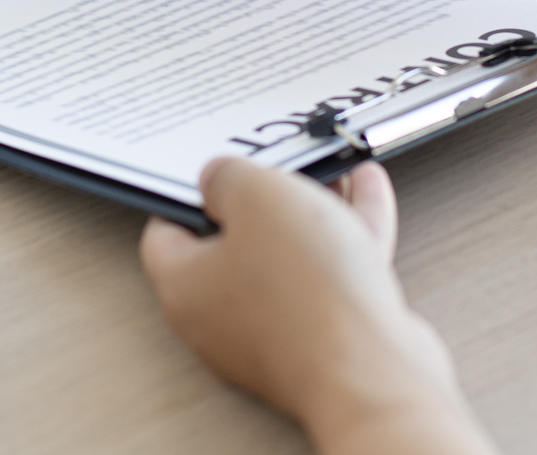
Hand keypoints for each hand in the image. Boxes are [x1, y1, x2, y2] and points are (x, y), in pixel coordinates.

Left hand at [140, 159, 494, 454]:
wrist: (373, 370)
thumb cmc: (307, 294)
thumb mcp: (256, 195)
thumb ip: (228, 176)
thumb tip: (218, 177)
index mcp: (184, 288)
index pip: (163, 233)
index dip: (185, 193)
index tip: (211, 168)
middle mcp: (222, 320)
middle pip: (233, 244)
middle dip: (262, 199)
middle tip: (278, 165)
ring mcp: (274, 335)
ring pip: (287, 259)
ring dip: (311, 213)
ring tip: (332, 172)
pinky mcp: (322, 343)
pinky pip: (328, 278)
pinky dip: (345, 236)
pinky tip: (365, 196)